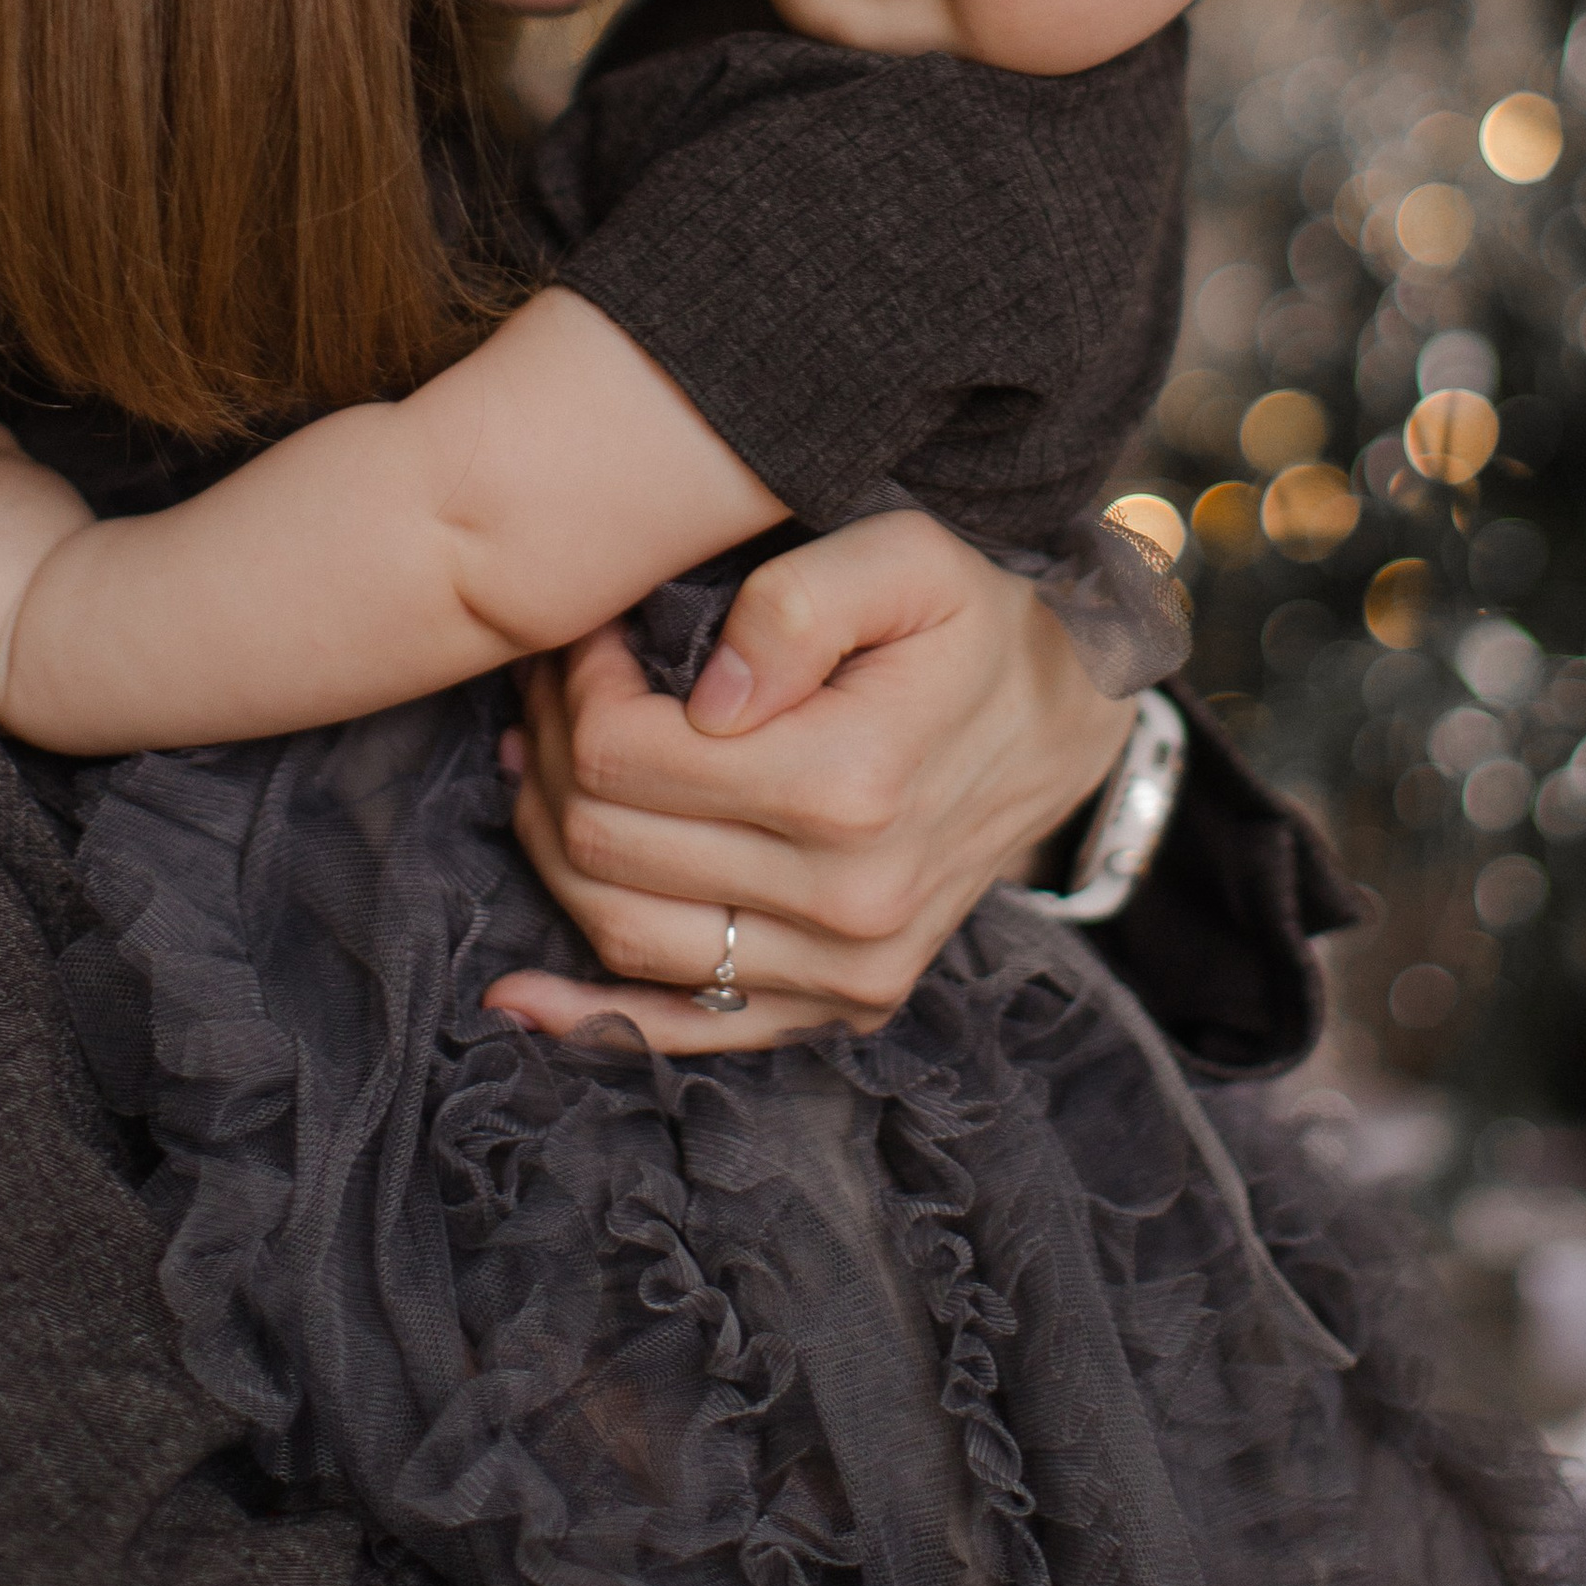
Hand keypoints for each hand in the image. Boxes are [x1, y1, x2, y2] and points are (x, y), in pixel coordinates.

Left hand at [484, 514, 1131, 1055]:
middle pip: (605, 842)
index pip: (625, 755)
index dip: (577, 687)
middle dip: (553, 751)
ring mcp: (846, 971)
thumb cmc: (974, 621)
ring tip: (549, 762)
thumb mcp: (908, 558)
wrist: (1065, 716)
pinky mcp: (842, 1005)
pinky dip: (593, 1016)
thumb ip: (800, 602)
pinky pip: (689, 1027)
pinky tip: (520, 996)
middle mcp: (849, 901)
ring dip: (552, 844)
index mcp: (851, 785)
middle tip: (555, 686)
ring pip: (619, 929)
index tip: (588, 637)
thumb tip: (707, 693)